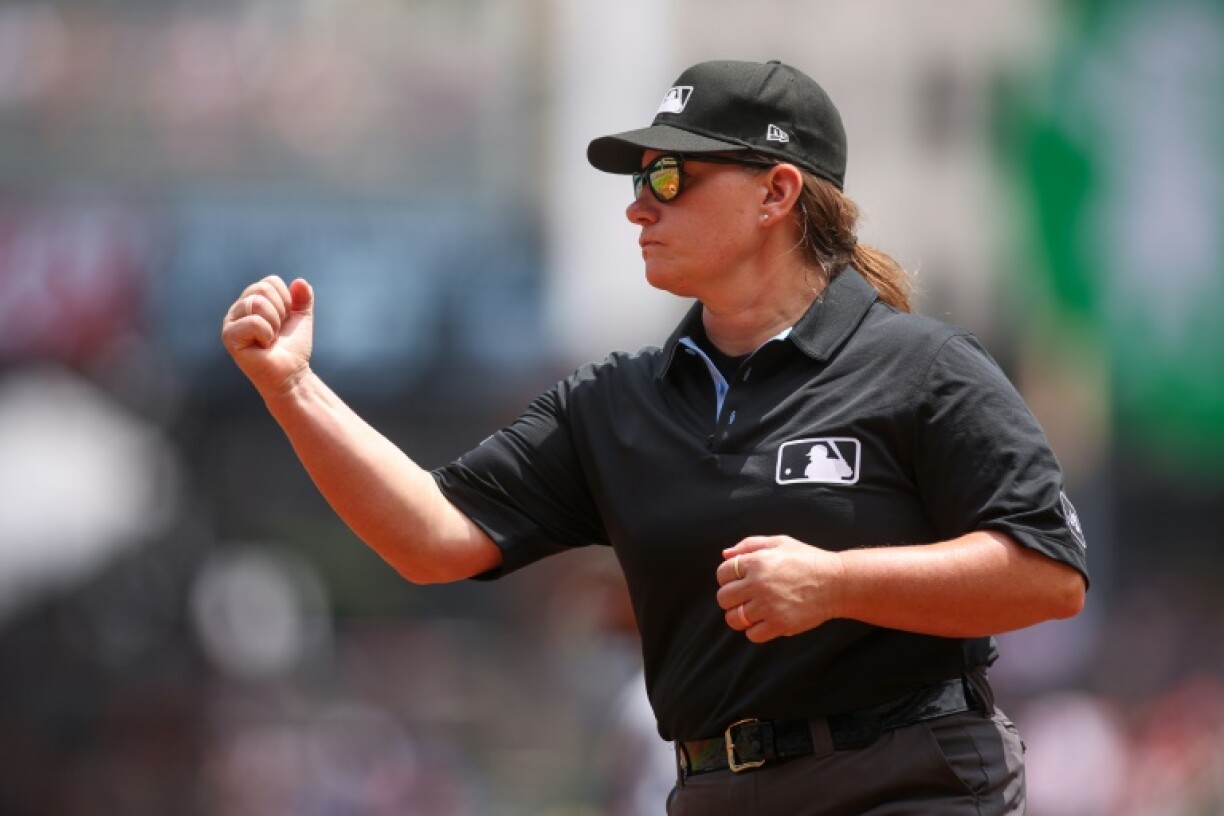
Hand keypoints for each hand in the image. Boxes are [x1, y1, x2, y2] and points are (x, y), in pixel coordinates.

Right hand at [221, 275, 313, 398]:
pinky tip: (263, 345)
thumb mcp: (302, 317)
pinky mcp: (229, 336)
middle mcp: (238, 308)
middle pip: (262, 289)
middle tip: (277, 331)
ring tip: (270, 338)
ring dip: (274, 324)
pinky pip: (253, 322)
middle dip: (280, 312)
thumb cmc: (293, 347)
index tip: (284, 320)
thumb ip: (303, 297)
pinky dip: (266, 334)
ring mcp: (231, 322)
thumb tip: (300, 281)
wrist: (292, 373)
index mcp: (253, 300)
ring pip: (257, 303)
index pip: (270, 282)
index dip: (286, 301)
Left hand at [715, 536, 845, 642]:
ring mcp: (769, 606)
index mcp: (757, 561)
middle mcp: (759, 584)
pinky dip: (755, 630)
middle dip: (731, 598)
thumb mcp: (779, 543)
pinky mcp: (780, 624)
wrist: (836, 582)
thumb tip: (725, 554)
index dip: (728, 577)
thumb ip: (749, 545)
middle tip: (744, 597)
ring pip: (734, 619)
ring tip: (752, 611)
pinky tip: (765, 621)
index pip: (722, 573)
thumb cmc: (807, 560)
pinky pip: (752, 635)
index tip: (740, 580)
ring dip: (739, 616)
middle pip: (724, 598)